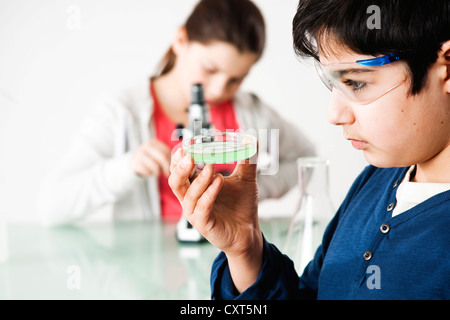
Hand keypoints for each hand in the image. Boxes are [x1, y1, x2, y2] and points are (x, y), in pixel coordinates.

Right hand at [131, 139, 170, 176]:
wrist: (134, 162)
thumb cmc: (151, 159)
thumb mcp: (158, 154)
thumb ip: (167, 155)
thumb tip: (178, 162)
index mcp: (154, 142)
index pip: (167, 151)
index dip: (171, 161)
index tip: (171, 167)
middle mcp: (146, 146)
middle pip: (162, 157)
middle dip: (166, 167)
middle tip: (167, 174)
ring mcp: (139, 154)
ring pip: (155, 166)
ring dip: (157, 172)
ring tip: (156, 173)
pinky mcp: (134, 163)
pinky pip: (147, 171)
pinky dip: (149, 173)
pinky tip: (148, 172)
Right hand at [168, 148, 262, 291]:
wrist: (249, 231)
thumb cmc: (242, 205)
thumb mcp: (245, 179)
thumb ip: (247, 159)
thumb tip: (251, 139)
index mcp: (196, 185)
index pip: (180, 169)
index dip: (180, 157)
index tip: (186, 144)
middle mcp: (191, 198)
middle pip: (176, 181)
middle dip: (180, 167)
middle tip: (189, 154)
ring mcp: (195, 212)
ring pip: (187, 194)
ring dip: (198, 180)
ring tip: (212, 167)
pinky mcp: (203, 224)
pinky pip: (202, 207)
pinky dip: (209, 193)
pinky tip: (219, 181)